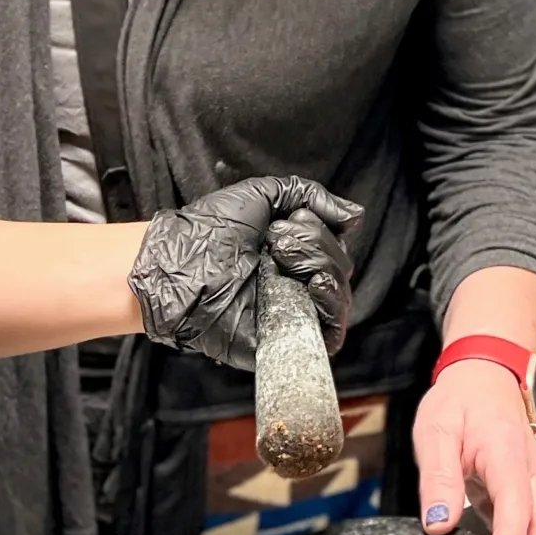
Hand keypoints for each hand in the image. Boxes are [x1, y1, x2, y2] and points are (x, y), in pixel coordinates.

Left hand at [131, 177, 359, 370]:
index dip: (321, 232)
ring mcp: (295, 313)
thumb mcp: (263, 195)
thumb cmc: (211, 229)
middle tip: (276, 242)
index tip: (285, 223)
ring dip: (321, 268)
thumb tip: (354, 216)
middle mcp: (299, 284)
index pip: (335, 247)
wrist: (181, 266)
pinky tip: (314, 287)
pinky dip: (332, 309)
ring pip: (340, 297)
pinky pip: (331, 335)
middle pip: (341, 268)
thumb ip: (311, 196)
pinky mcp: (288, 339)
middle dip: (315, 246)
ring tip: (282, 260)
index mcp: (295, 254)